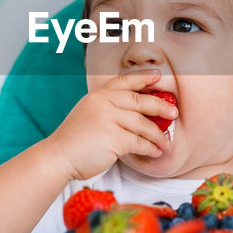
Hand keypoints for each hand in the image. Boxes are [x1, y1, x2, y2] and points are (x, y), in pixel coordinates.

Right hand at [43, 68, 177, 181]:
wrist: (58, 156)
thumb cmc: (75, 139)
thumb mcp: (88, 112)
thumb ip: (108, 107)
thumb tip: (137, 111)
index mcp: (98, 95)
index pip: (125, 81)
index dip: (143, 77)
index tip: (158, 76)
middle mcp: (104, 103)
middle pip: (140, 101)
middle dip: (161, 107)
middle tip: (174, 114)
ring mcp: (109, 120)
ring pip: (143, 125)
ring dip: (158, 135)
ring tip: (165, 143)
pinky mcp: (114, 139)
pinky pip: (139, 142)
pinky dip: (150, 148)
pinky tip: (155, 152)